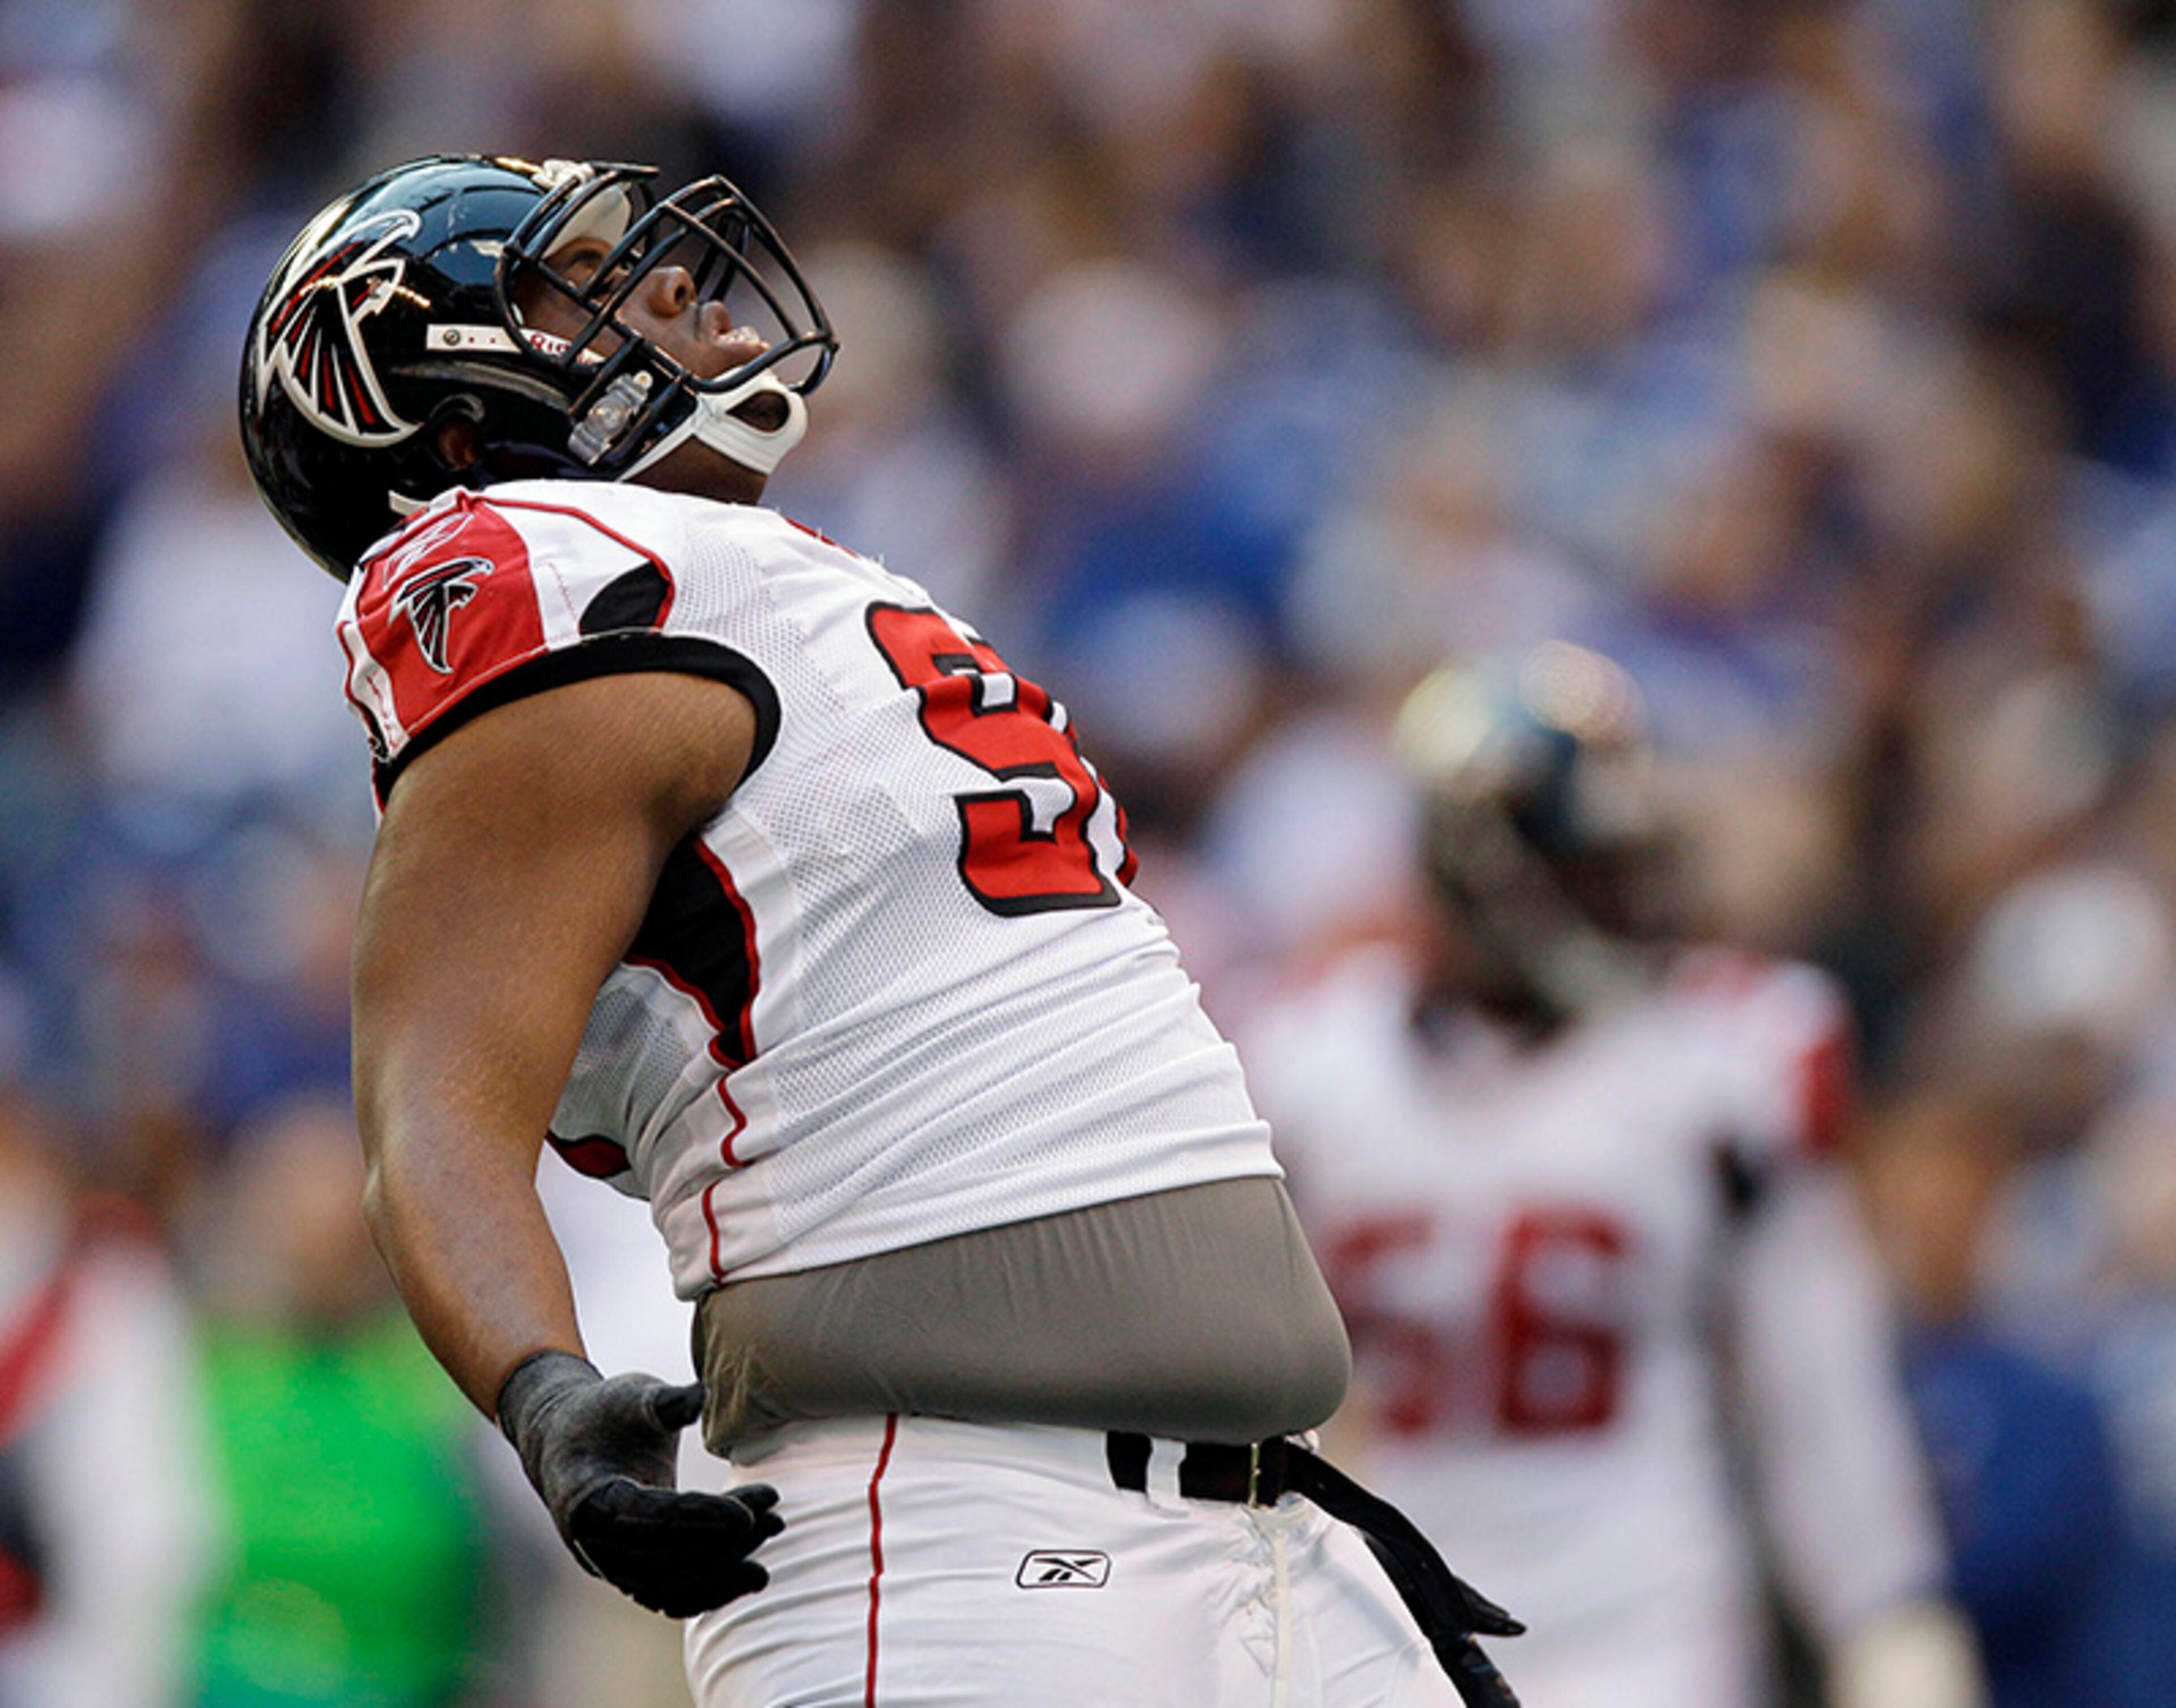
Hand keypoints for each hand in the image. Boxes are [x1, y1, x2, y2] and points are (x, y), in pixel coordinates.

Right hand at [496, 1350, 783, 1617]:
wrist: (569, 1441)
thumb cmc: (603, 1412)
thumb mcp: (630, 1396)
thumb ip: (663, 1402)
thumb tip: (700, 1395)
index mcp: (589, 1497)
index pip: (652, 1517)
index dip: (701, 1517)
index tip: (747, 1512)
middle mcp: (595, 1543)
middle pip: (666, 1558)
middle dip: (724, 1543)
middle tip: (774, 1515)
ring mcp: (609, 1565)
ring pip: (670, 1586)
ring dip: (724, 1568)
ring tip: (773, 1533)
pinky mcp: (627, 1573)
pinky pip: (670, 1595)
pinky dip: (711, 1590)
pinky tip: (751, 1571)